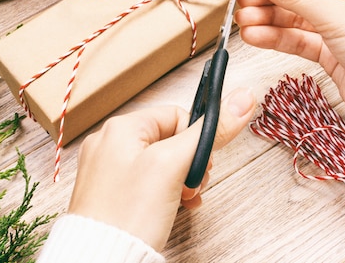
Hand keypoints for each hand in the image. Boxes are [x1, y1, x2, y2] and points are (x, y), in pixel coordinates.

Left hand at [67, 87, 255, 250]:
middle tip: (191, 184)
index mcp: (121, 127)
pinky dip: (165, 192)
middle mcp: (110, 143)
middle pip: (170, 140)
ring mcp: (108, 170)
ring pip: (160, 163)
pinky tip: (174, 207)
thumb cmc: (129, 213)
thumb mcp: (174, 164)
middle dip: (189, 164)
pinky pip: (147, 182)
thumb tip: (243, 98)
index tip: (200, 164)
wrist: (101, 260)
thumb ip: (209, 131)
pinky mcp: (110, 193)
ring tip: (183, 199)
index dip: (195, 140)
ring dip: (180, 180)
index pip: (176, 115)